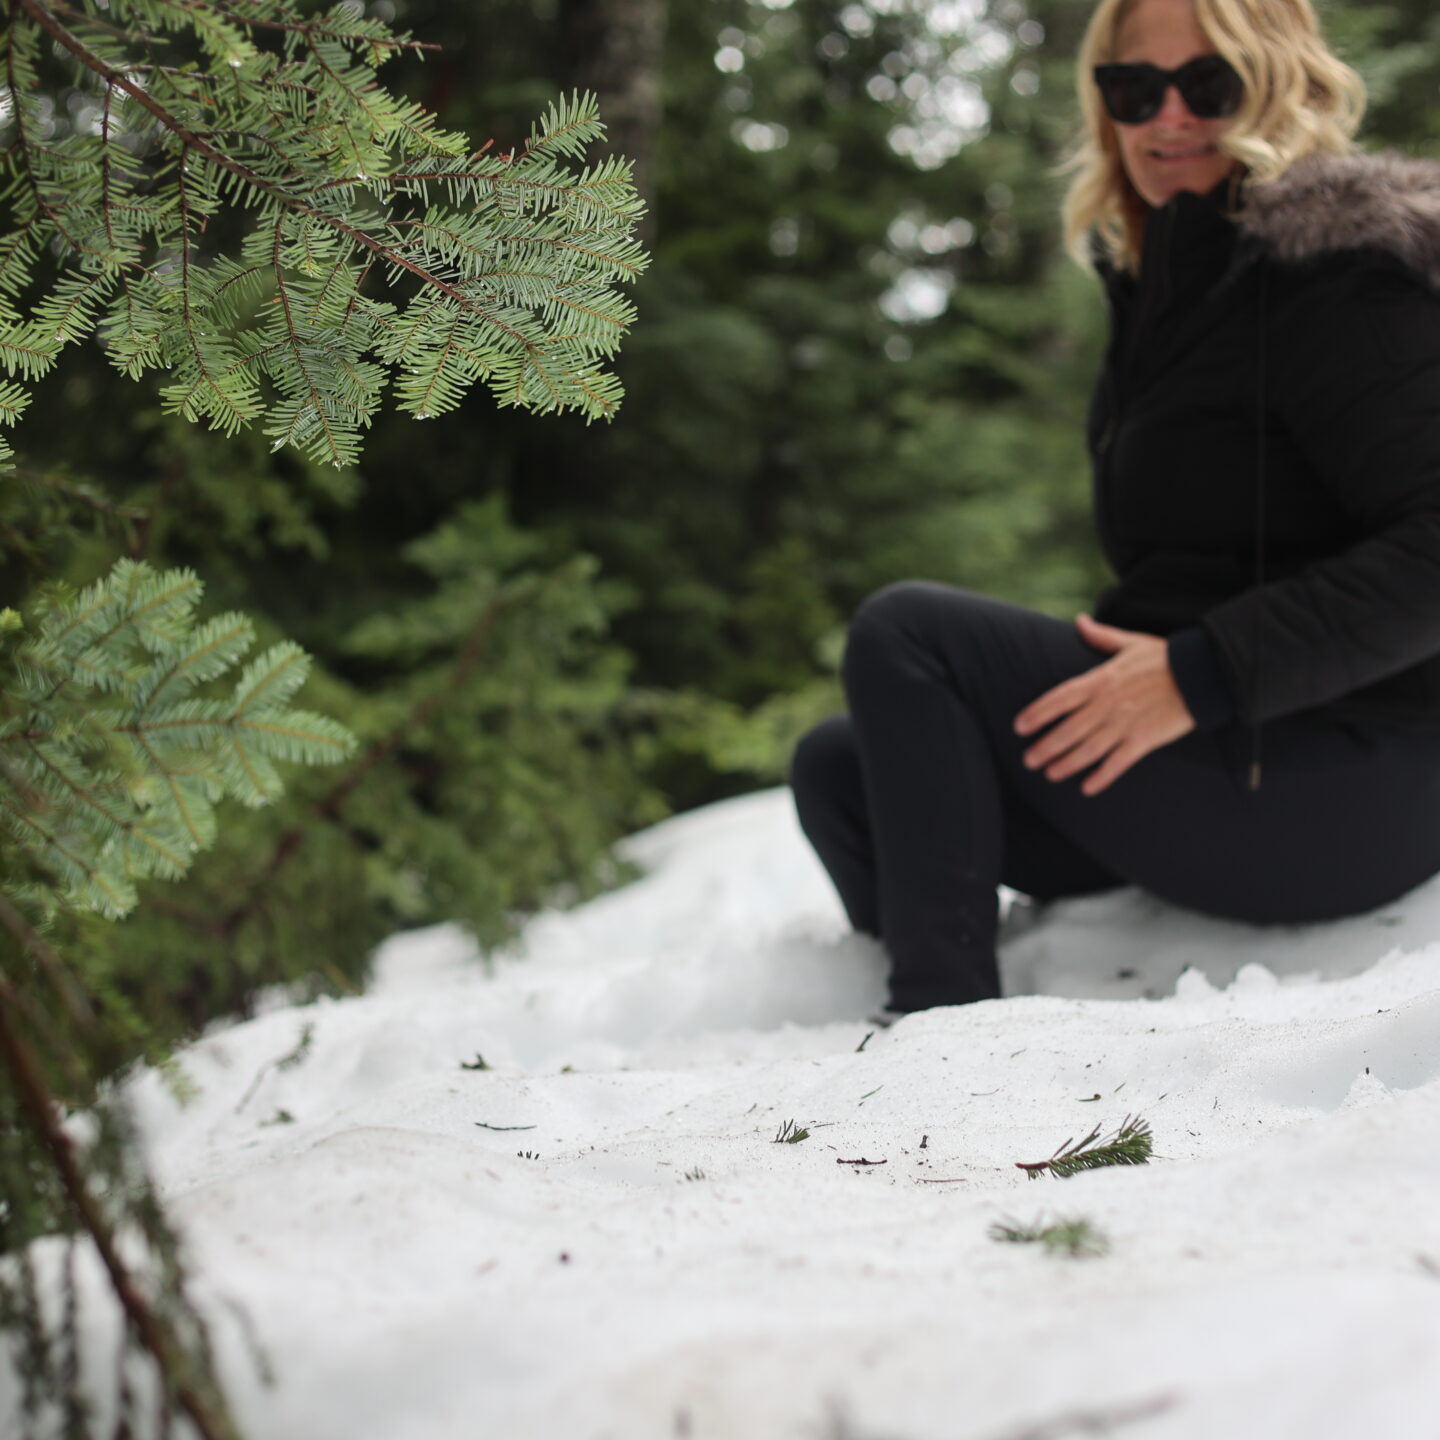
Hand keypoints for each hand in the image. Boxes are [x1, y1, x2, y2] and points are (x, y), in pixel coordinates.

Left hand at [1012, 614, 1195, 795]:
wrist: (1201, 673)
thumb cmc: (1163, 657)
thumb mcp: (1130, 642)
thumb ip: (1100, 636)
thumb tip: (1079, 621)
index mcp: (1100, 680)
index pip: (1059, 698)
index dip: (1037, 713)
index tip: (1019, 726)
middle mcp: (1107, 705)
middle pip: (1068, 730)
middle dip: (1046, 747)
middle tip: (1028, 760)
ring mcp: (1125, 724)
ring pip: (1088, 750)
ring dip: (1066, 764)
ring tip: (1050, 774)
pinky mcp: (1144, 740)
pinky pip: (1118, 763)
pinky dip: (1102, 776)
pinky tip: (1087, 787)